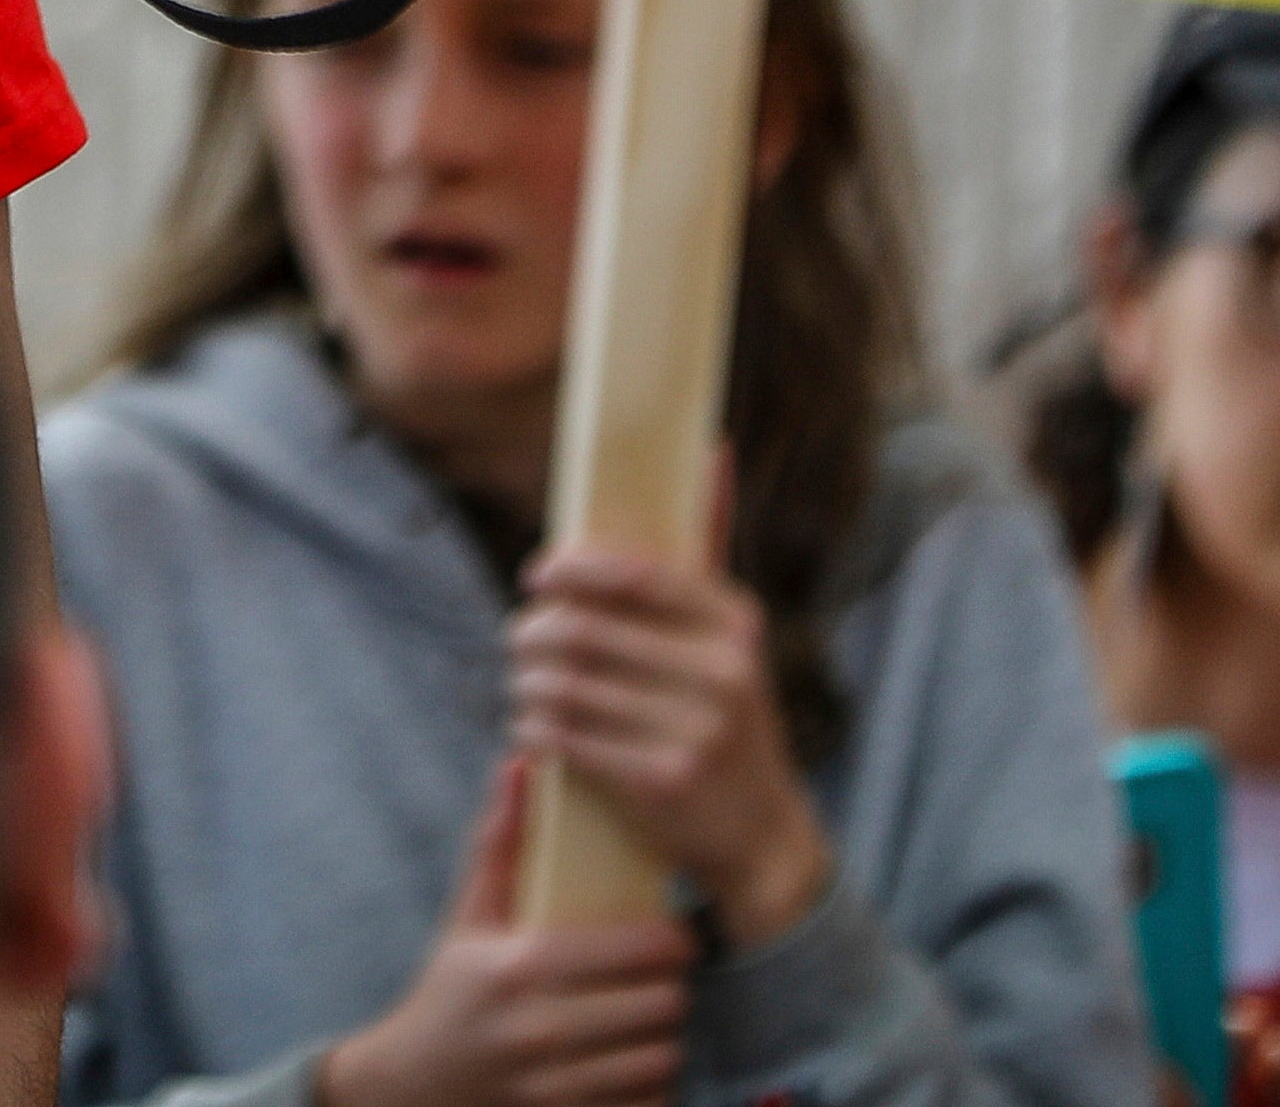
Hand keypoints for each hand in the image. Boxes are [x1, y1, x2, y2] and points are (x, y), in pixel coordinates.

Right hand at [324, 758, 692, 1106]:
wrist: (409, 1088)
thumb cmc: (447, 992)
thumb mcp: (467, 916)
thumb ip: (498, 842)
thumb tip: (520, 764)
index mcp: (520, 966)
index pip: (640, 949)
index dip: (672, 939)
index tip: (670, 933)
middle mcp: (540, 1029)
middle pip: (662, 1004)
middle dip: (671, 987)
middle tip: (662, 976)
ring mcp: (553, 1087)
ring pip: (662, 1057)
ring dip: (664, 1037)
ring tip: (649, 1018)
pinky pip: (646, 1103)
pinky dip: (649, 1087)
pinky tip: (630, 1064)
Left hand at [507, 539, 833, 943]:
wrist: (761, 833)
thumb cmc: (728, 715)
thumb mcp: (731, 637)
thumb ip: (708, 548)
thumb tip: (710, 447)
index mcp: (735, 624)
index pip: (633, 575)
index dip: (571, 569)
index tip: (537, 575)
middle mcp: (721, 673)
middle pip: (584, 631)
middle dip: (532, 631)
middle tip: (518, 637)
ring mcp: (693, 731)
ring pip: (563, 687)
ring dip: (524, 682)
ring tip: (520, 681)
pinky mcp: (660, 783)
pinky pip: (565, 740)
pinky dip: (534, 729)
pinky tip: (532, 726)